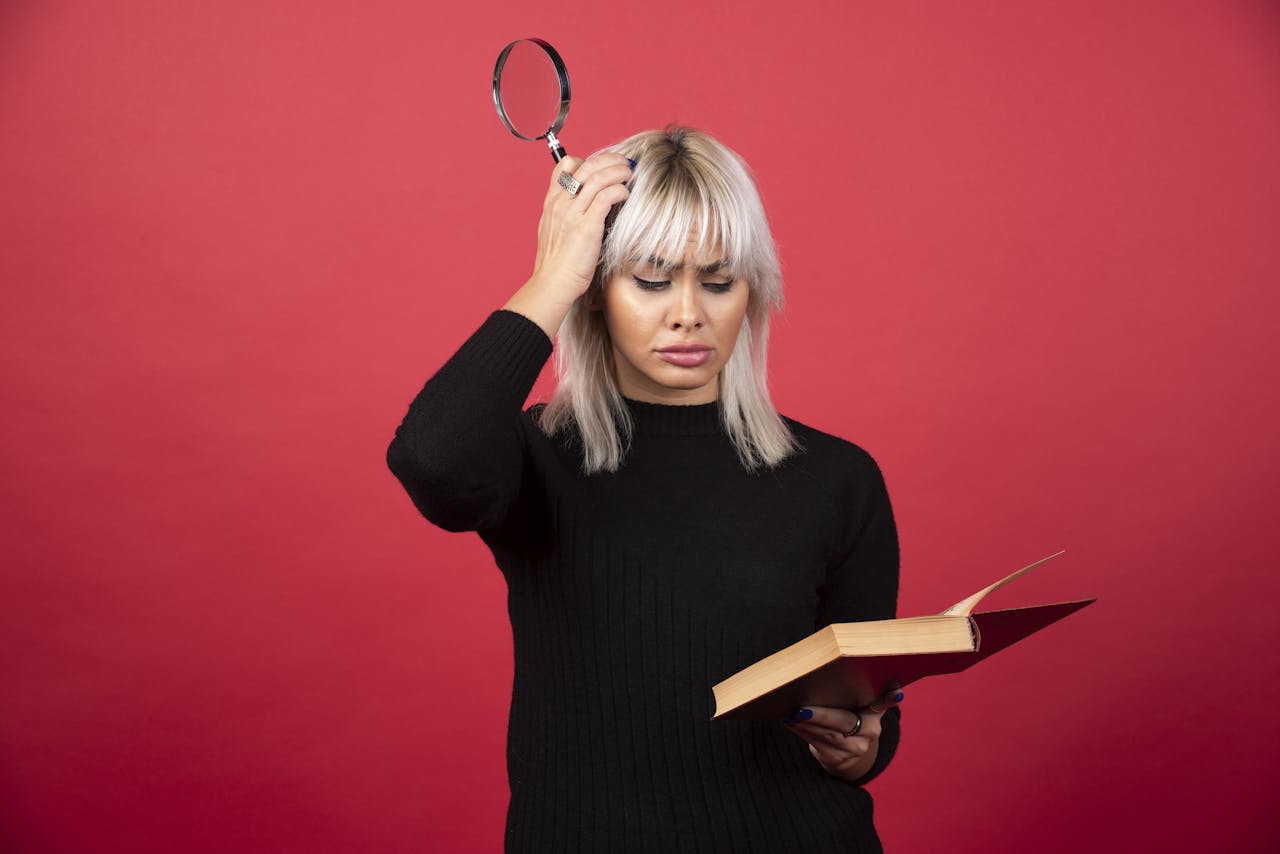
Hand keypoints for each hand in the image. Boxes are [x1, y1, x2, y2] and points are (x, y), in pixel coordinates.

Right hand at [530, 153, 632, 297]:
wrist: (552, 283)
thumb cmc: (557, 264)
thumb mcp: (554, 231)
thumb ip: (566, 213)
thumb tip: (587, 204)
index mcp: (552, 202)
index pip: (566, 165)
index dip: (588, 160)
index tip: (604, 166)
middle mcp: (560, 203)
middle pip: (587, 165)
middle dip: (610, 160)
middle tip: (625, 163)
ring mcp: (572, 214)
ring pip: (598, 177)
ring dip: (618, 171)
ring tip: (629, 174)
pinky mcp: (586, 226)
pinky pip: (606, 196)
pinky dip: (619, 190)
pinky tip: (626, 194)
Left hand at [783, 689, 903, 782]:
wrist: (847, 750)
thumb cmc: (848, 715)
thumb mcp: (859, 704)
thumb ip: (861, 690)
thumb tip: (849, 668)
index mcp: (875, 713)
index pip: (883, 703)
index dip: (890, 697)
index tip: (895, 692)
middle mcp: (870, 732)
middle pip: (844, 722)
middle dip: (820, 716)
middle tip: (801, 709)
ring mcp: (855, 748)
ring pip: (827, 735)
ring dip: (805, 725)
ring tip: (790, 714)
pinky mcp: (838, 758)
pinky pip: (817, 744)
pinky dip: (802, 732)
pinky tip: (791, 724)